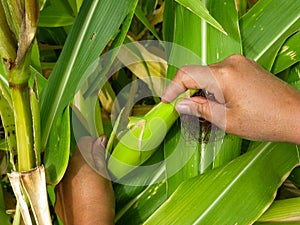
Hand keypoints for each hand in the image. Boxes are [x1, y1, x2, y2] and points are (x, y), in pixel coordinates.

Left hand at [55, 136, 114, 224]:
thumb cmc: (100, 200)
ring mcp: (59, 186)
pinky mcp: (58, 199)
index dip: (94, 144)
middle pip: (77, 158)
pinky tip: (84, 195)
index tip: (102, 149)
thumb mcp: (104, 175)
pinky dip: (74, 187)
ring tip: (93, 184)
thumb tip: (100, 139)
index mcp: (78, 161)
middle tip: (101, 168)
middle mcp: (65, 171)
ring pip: (71, 172)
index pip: (84, 142)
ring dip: (81, 173)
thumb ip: (99, 155)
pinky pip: (66, 187)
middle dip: (88, 160)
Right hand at [162, 54, 299, 143]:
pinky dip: (214, 87)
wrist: (297, 116)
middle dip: (188, 92)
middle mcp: (230, 62)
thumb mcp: (227, 120)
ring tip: (208, 111)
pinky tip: (220, 102)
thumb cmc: (265, 121)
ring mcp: (240, 62)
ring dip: (202, 90)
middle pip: (197, 74)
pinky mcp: (246, 66)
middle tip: (188, 113)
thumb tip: (180, 105)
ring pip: (208, 74)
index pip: (186, 74)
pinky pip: (221, 73)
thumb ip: (199, 110)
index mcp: (223, 74)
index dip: (172, 88)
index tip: (166, 101)